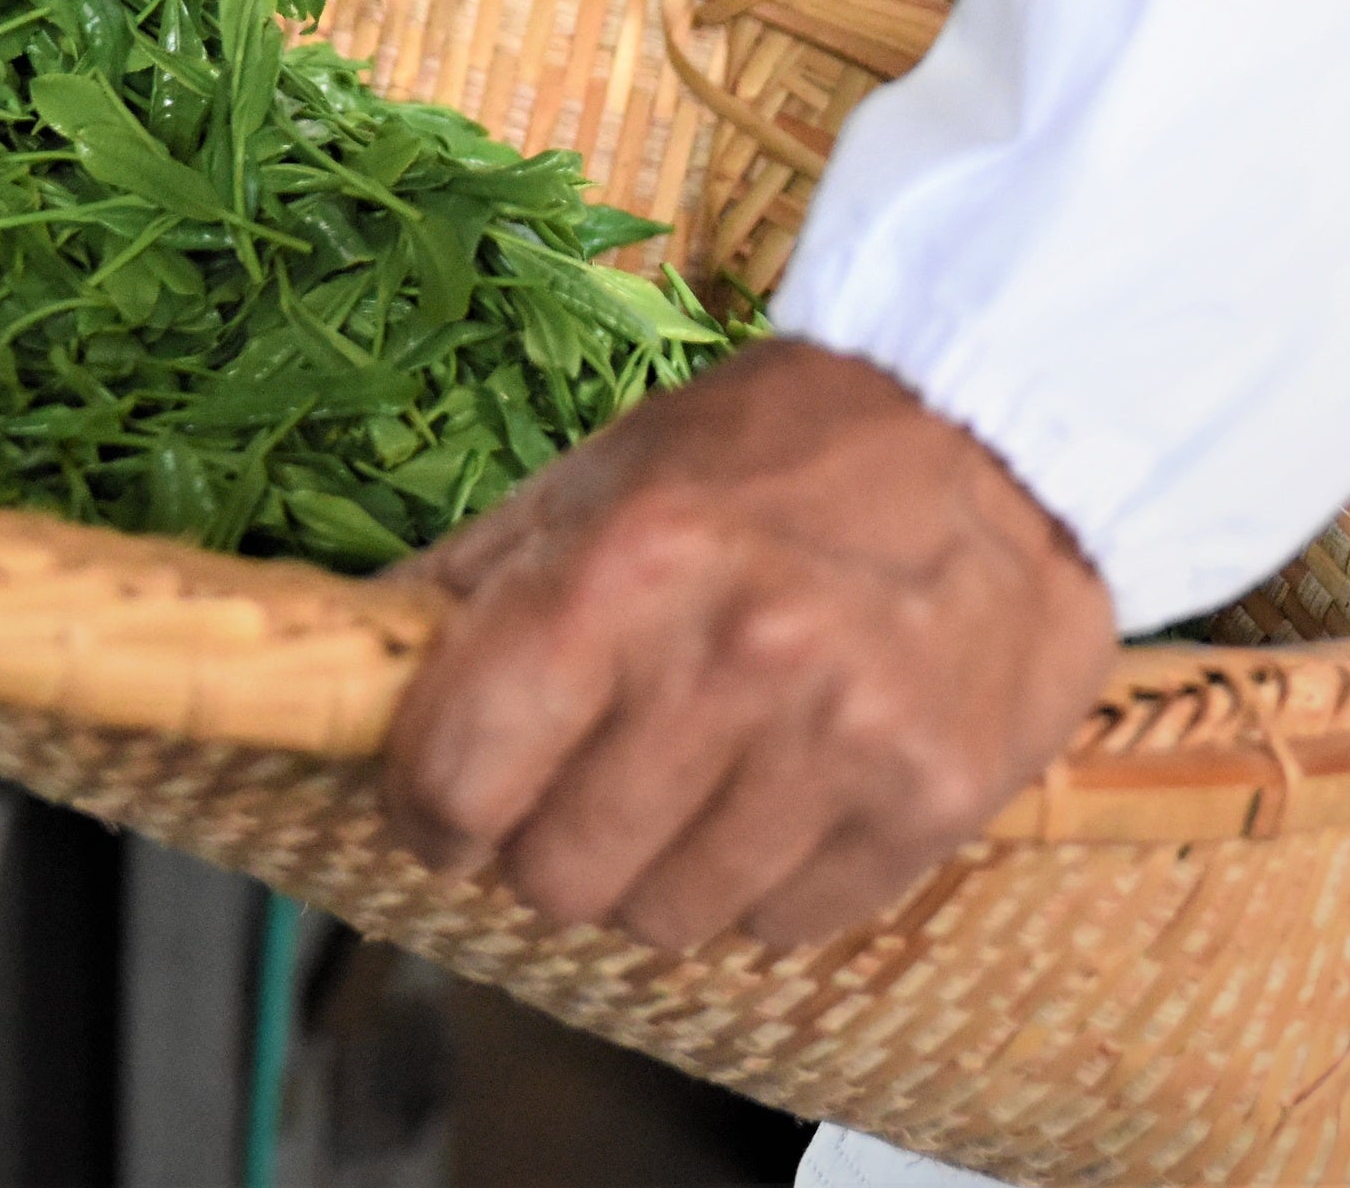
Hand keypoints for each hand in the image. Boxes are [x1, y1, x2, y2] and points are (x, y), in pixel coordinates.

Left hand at [377, 339, 1117, 953]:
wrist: (999, 425)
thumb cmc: (785, 446)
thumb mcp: (610, 472)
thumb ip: (481, 583)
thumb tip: (349, 669)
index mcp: (625, 568)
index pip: (456, 781)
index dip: (430, 810)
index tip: (446, 804)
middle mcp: (733, 660)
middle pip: (557, 879)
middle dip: (550, 843)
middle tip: (591, 777)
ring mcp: (841, 739)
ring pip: (669, 920)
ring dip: (663, 868)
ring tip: (704, 770)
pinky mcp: (930, 798)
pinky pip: (787, 924)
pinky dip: (771, 878)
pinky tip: (793, 783)